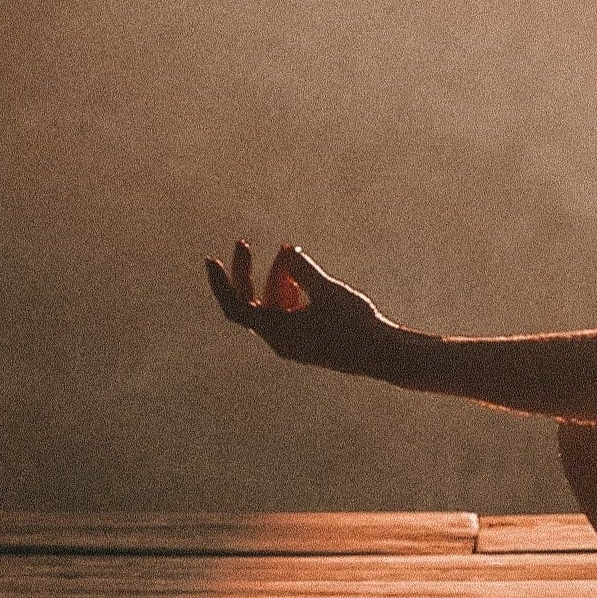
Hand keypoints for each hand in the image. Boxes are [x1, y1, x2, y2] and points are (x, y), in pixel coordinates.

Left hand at [206, 240, 388, 373]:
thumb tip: (286, 251)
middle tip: (244, 243)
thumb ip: (303, 270)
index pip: (237, 306)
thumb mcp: (328, 290)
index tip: (212, 260)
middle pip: (254, 302)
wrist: (384, 355)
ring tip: (289, 252)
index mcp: (277, 332)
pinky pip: (288, 315)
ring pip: (274, 306)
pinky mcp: (308, 341)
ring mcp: (294, 342)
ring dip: (277, 279)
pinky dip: (291, 293)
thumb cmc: (356, 323)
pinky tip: (302, 276)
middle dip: (252, 273)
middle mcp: (280, 340)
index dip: (221, 283)